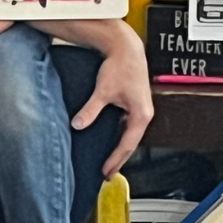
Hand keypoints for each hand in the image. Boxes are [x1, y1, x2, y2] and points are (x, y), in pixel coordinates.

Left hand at [71, 22, 153, 178]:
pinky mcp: (135, 103)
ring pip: (130, 136)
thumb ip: (91, 110)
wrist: (126, 48)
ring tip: (109, 161)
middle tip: (107, 173)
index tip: (106, 171)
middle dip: (119, 159)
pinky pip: (128, 127)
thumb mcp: (103, 91)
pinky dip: (120, 136)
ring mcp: (141, 109)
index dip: (115, 159)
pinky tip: (110, 140)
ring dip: (120, 148)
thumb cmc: (120, 67)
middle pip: (131, 143)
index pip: (127, 144)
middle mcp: (144, 114)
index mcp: (141, 114)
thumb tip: (78, 125)